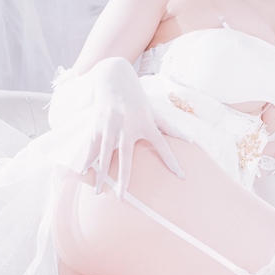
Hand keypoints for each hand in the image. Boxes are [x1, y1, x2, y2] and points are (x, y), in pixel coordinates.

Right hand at [70, 58, 187, 198]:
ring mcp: (111, 125)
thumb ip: (170, 128)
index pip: (163, 145)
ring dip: (101, 174)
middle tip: (121, 198)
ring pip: (105, 154)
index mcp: (145, 123)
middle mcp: (128, 125)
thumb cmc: (137, 98)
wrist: (114, 77)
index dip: (172, 161)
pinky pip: (92, 145)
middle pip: (126, 157)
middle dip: (123, 179)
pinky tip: (84, 171)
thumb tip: (190, 140)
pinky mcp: (98, 123)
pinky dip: (88, 158)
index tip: (181, 176)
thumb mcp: (154, 111)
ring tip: (99, 192)